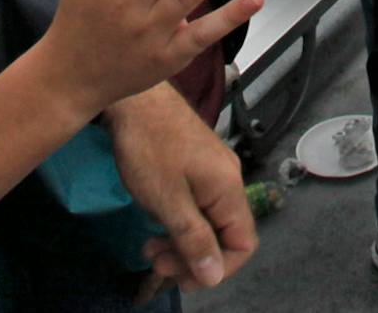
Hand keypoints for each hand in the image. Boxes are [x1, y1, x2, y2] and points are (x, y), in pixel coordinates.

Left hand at [104, 83, 258, 294]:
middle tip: (155, 262)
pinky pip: (198, 203)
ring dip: (181, 240)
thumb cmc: (150, 148)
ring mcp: (213, 169)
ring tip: (150, 247)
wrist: (134, 99)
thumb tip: (214, 276)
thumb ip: (194, 239)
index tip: (183, 279)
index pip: (243, 243)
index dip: (218, 269)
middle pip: (224, 234)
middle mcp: (228, 179)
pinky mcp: (196, 163)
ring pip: (208, 220)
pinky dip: (179, 220)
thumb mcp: (168, 201)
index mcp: (228, 188)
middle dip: (192, 257)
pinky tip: (155, 219)